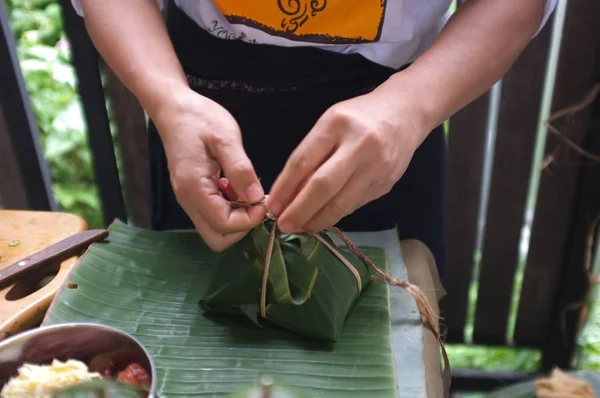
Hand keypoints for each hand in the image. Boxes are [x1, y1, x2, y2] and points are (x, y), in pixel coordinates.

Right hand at [153, 88, 265, 250]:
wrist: (174, 109)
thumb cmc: (199, 118)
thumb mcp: (226, 137)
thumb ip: (241, 170)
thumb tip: (257, 198)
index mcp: (195, 188)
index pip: (224, 225)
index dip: (249, 220)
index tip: (263, 200)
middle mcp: (188, 201)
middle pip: (218, 238)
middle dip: (242, 227)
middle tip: (256, 202)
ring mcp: (189, 200)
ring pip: (215, 230)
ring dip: (237, 218)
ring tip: (246, 190)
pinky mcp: (193, 195)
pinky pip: (212, 215)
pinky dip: (229, 208)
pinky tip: (236, 186)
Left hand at [268, 86, 430, 233]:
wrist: (405, 113)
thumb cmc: (358, 117)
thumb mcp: (330, 124)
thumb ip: (311, 155)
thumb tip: (289, 193)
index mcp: (336, 124)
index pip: (303, 161)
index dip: (284, 188)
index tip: (272, 206)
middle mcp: (358, 145)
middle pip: (323, 186)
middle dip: (300, 210)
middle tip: (283, 226)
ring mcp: (376, 166)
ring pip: (341, 202)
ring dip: (318, 219)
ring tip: (301, 228)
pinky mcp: (386, 183)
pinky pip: (355, 204)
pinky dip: (336, 214)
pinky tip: (322, 219)